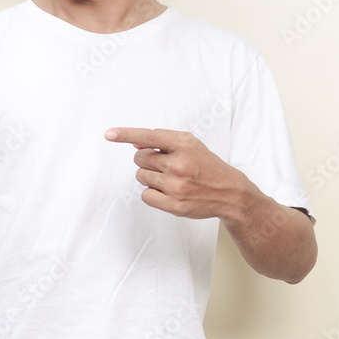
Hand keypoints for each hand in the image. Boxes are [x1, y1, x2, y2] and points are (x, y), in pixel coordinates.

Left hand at [104, 126, 245, 219]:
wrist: (229, 193)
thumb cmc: (206, 166)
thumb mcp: (190, 145)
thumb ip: (164, 142)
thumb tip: (135, 145)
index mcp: (185, 145)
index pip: (149, 137)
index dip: (126, 134)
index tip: (109, 134)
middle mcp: (180, 164)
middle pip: (140, 158)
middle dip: (147, 160)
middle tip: (165, 165)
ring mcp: (176, 186)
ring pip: (141, 176)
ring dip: (150, 176)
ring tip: (170, 179)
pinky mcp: (174, 205)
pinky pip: (145, 195)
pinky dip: (152, 193)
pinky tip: (167, 191)